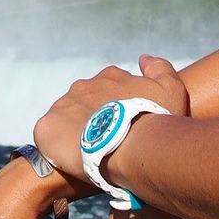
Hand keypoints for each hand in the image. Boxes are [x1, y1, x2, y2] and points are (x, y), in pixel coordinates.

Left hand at [34, 55, 190, 182]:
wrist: (133, 146)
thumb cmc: (156, 120)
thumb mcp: (171, 89)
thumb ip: (160, 68)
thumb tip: (143, 59)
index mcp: (110, 77)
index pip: (110, 89)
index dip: (117, 107)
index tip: (124, 125)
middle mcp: (84, 86)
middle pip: (86, 103)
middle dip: (94, 119)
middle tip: (107, 143)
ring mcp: (63, 105)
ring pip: (66, 119)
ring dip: (75, 133)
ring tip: (89, 154)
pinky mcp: (47, 127)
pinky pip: (48, 136)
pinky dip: (56, 146)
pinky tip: (70, 160)